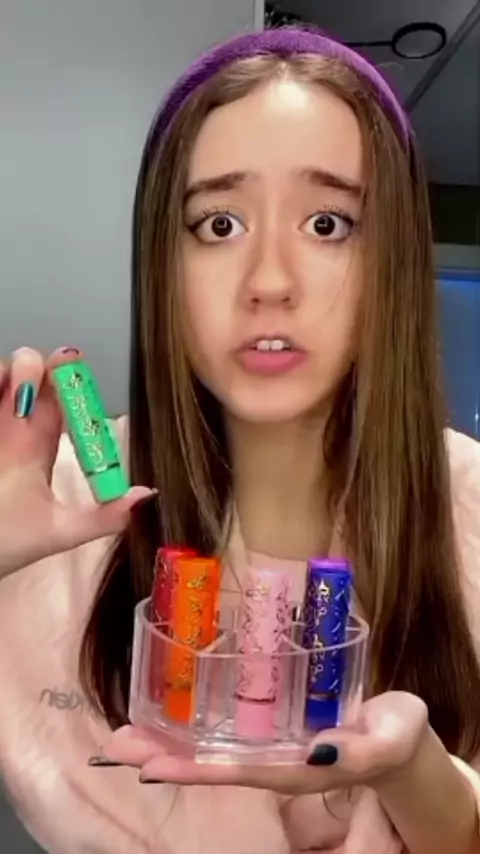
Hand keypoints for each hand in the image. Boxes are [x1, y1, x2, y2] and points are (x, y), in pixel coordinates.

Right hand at [0, 346, 154, 576]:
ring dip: (12, 370)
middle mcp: (13, 434)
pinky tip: (0, 385)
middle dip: (37, 366)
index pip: (57, 405)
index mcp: (36, 452)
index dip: (67, 382)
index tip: (70, 364)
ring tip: (14, 382)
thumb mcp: (59, 531)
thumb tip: (148, 495)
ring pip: (4, 378)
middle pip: (30, 382)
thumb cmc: (6, 544)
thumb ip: (104, 517)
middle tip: (38, 366)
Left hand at [99, 691, 428, 794]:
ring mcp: (271, 746)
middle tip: (114, 746)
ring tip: (124, 734)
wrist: (399, 740)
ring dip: (168, 741)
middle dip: (163, 755)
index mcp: (297, 766)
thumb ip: (361, 748)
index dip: (193, 769)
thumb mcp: (389, 739)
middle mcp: (274, 761)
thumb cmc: (396, 737)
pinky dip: (194, 721)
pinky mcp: (274, 727)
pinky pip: (227, 727)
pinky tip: (168, 711)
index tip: (150, 766)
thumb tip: (321, 748)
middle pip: (212, 763)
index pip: (237, 770)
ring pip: (212, 746)